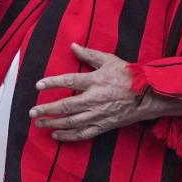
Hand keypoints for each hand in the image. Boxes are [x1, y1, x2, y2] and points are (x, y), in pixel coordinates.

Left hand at [30, 44, 149, 141]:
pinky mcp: (104, 125)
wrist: (149, 95)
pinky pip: (83, 133)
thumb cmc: (130, 76)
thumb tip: (73, 46)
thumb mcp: (110, 60)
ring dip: (53, 123)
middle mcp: (94, 99)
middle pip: (65, 106)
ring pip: (71, 121)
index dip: (52, 83)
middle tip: (32, 111)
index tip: (38, 85)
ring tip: (40, 123)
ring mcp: (98, 114)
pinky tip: (57, 135)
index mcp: (96, 80)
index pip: (69, 81)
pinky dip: (68, 136)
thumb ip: (89, 54)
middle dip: (46, 109)